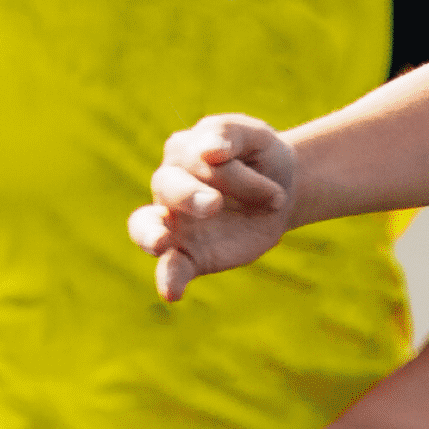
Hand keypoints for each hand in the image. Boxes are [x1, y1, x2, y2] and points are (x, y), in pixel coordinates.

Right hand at [128, 116, 296, 303]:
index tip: (274, 192)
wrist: (283, 193)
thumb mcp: (255, 136)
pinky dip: (168, 279)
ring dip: (150, 233)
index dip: (234, 174)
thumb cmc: (261, 159)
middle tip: (215, 205)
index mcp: (184, 152)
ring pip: (145, 225)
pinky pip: (171, 268)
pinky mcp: (191, 255)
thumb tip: (208, 151)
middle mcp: (171, 185)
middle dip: (189, 196)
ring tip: (161, 241)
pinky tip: (171, 293)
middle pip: (167, 187)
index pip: (196, 158)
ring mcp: (176, 223)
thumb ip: (229, 134)